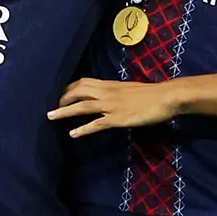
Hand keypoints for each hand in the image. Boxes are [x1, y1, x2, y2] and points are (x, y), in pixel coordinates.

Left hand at [51, 73, 188, 138]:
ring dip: (64, 111)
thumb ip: (115, 91)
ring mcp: (111, 105)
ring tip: (51, 116)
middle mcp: (107, 92)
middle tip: (53, 106)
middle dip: (62, 98)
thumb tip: (107, 95)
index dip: (69, 87)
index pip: (83, 81)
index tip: (60, 93)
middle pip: (77, 91)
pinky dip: (82, 129)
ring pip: (81, 106)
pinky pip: (96, 124)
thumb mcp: (128, 88)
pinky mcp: (117, 118)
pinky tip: (73, 134)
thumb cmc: (151, 93)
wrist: (165, 97)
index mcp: (110, 84)